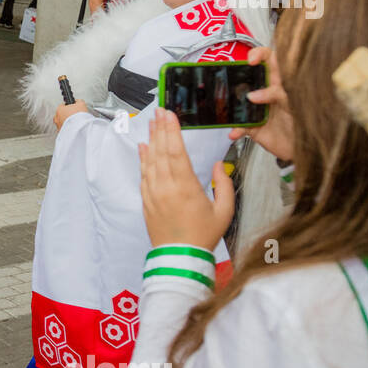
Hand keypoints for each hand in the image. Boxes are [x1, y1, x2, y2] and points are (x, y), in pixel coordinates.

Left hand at [54, 99, 88, 131]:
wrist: (80, 129)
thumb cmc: (79, 117)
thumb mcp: (81, 104)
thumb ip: (77, 101)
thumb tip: (76, 102)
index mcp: (59, 109)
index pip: (63, 105)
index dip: (70, 106)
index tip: (73, 108)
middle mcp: (57, 118)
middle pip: (62, 114)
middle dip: (68, 114)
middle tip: (75, 115)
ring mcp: (58, 126)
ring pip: (62, 122)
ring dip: (68, 122)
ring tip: (75, 122)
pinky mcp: (61, 133)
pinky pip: (64, 129)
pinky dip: (68, 128)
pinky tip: (74, 127)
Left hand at [139, 109, 233, 249]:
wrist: (180, 256)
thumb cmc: (203, 235)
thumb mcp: (225, 210)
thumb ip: (224, 184)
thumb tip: (220, 164)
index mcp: (186, 187)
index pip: (177, 152)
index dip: (172, 131)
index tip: (169, 115)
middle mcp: (166, 187)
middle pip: (161, 151)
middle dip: (160, 129)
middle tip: (159, 110)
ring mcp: (153, 194)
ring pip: (150, 160)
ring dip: (151, 140)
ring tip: (151, 123)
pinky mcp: (147, 200)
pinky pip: (144, 174)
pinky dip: (143, 158)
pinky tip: (143, 146)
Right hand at [228, 46, 293, 160]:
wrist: (303, 149)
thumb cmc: (305, 124)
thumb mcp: (295, 104)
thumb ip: (277, 95)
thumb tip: (253, 95)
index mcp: (280, 83)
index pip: (270, 61)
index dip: (260, 54)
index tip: (251, 60)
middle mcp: (266, 94)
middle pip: (249, 77)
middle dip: (237, 74)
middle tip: (232, 77)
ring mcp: (258, 109)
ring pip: (239, 101)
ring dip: (232, 104)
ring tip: (231, 108)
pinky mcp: (252, 126)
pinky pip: (239, 126)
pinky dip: (235, 129)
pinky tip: (235, 132)